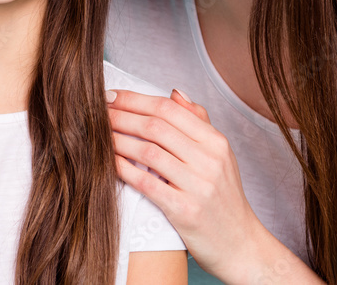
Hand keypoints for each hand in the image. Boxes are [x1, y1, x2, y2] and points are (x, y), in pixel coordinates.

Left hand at [107, 88, 264, 281]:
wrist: (240, 245)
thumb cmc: (223, 198)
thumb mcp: (220, 156)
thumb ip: (198, 122)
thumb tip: (174, 92)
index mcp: (216, 142)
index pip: (169, 108)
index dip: (135, 99)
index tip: (111, 96)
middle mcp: (210, 160)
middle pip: (155, 126)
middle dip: (120, 116)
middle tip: (96, 112)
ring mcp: (198, 185)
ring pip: (148, 151)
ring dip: (117, 140)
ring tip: (97, 134)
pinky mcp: (185, 210)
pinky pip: (146, 183)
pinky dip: (123, 169)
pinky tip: (108, 162)